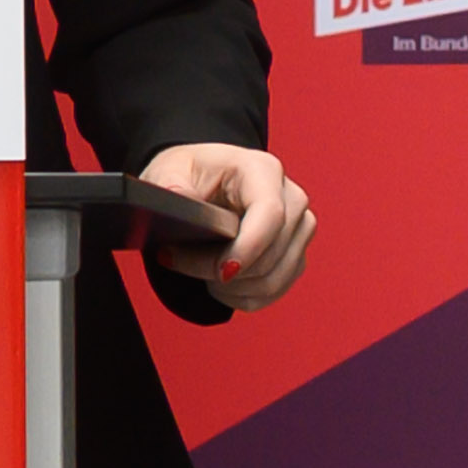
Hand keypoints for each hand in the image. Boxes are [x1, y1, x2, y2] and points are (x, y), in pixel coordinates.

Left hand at [136, 142, 313, 308]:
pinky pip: (273, 292)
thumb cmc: (188, 174)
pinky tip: (217, 282)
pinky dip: (241, 296)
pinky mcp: (295, 256)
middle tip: (175, 260)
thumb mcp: (168, 171)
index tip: (220, 272)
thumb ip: (171, 186)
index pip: (271, 214)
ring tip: (195, 271)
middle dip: (223, 271)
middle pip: (271, 254)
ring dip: (231, 288)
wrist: (202, 184)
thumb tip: (178, 198)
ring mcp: (299, 229)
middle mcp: (291, 199)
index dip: (248, 247)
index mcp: (262, 171)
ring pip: (273, 279)